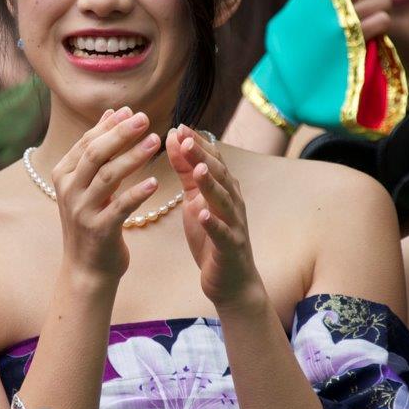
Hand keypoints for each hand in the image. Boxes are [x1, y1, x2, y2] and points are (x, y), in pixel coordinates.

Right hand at [48, 107, 162, 278]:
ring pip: (108, 177)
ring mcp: (82, 211)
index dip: (110, 125)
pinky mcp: (99, 230)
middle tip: (145, 119)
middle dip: (120, 134)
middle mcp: (69, 190)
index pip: (87, 142)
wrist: (87, 268)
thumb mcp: (89, 184)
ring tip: (155, 142)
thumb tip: (113, 112)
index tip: (132, 110)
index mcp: (64, 175)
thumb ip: (98, 150)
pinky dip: (137, 193)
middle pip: (95, 154)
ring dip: (133, 157)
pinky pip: (120, 207)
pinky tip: (154, 182)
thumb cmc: (93, 220)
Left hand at [166, 125, 266, 315]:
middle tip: (184, 138)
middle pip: (219, 174)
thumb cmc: (212, 237)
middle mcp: (233, 202)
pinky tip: (202, 214)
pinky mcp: (231, 247)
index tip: (179, 126)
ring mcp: (234, 224)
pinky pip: (223, 233)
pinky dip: (214, 223)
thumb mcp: (195, 200)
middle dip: (201, 155)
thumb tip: (174, 138)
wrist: (231, 281)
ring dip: (211, 183)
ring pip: (224, 200)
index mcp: (223, 189)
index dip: (196, 143)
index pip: (211, 159)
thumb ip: (187, 171)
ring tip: (197, 169)